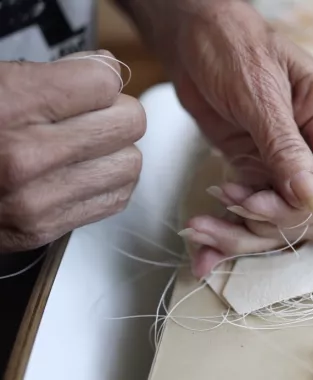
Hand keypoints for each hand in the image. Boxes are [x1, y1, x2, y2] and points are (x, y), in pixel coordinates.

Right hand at [0, 51, 145, 252]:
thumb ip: (52, 75)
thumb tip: (108, 71)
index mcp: (10, 105)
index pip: (105, 81)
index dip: (101, 77)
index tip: (89, 83)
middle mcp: (26, 155)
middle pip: (129, 122)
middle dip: (115, 113)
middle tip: (92, 115)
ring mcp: (37, 199)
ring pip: (131, 163)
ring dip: (115, 152)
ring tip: (83, 147)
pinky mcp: (43, 229)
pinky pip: (115, 198)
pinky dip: (106, 183)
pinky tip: (79, 173)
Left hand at [146, 0, 312, 275]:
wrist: (195, 38)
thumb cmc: (234, 46)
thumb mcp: (260, 96)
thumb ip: (287, 151)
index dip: (306, 211)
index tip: (255, 203)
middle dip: (271, 226)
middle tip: (228, 204)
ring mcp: (290, 167)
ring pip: (283, 227)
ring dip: (242, 237)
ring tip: (199, 228)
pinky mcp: (259, 174)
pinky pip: (253, 217)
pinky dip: (228, 235)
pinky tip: (202, 252)